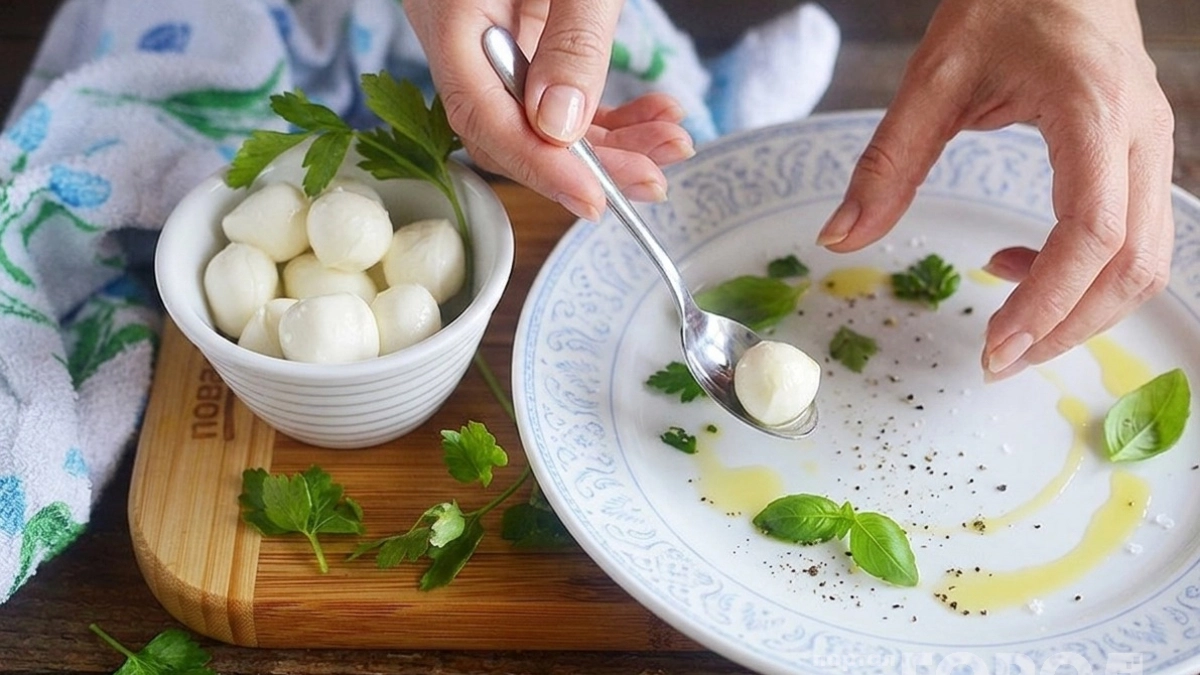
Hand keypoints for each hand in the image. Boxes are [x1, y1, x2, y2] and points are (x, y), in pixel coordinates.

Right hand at [404, 0, 694, 220]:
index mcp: (450, 13)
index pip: (483, 116)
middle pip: (516, 126)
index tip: (596, 198)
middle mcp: (462, 33)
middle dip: (591, 161)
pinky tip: (653, 114)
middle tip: (656, 176)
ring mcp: (492, 33)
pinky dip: (606, 108)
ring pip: (542, 114)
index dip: (540, 167)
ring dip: (611, 139)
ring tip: (672, 141)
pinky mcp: (522, 29)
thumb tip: (562, 127)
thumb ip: (570, 38)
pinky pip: (556, 86)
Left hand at [816, 0, 1174, 379]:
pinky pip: (1135, 236)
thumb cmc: (1003, 0)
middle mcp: (1139, 135)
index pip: (1092, 235)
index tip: (995, 347)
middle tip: (999, 360)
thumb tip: (839, 237)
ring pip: (1147, 259)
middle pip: (1134, 265)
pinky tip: (1018, 265)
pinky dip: (1086, 275)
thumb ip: (887, 162)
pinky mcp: (1139, 153)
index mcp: (1092, 113)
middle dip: (1070, 327)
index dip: (1048, 302)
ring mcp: (1150, 144)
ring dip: (1083, 310)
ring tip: (1012, 329)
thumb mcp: (932, 77)